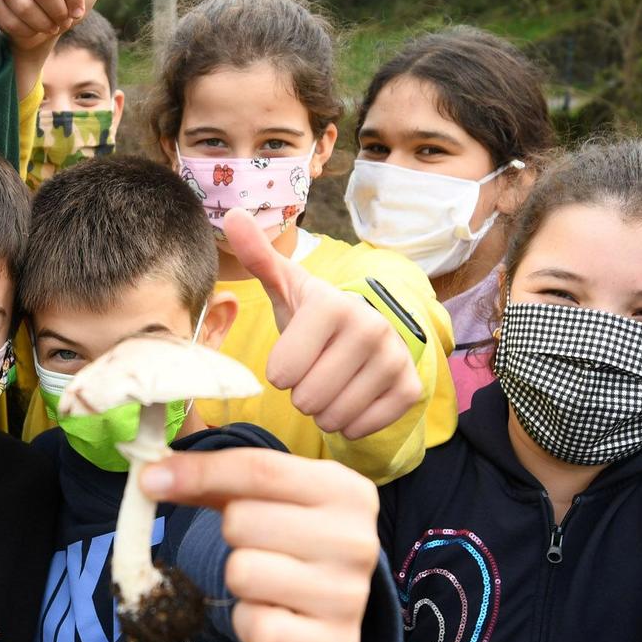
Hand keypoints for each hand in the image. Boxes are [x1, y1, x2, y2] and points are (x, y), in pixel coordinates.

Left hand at [141, 446, 379, 641]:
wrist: (337, 605)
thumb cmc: (292, 537)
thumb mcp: (266, 498)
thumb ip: (214, 481)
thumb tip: (152, 475)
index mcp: (345, 490)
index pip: (259, 469)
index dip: (198, 472)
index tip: (150, 480)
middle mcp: (357, 540)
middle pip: (242, 522)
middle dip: (232, 535)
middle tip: (258, 546)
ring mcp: (349, 595)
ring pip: (242, 573)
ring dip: (239, 580)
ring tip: (268, 581)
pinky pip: (254, 626)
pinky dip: (248, 621)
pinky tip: (274, 613)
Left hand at [223, 208, 422, 440]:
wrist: (365, 335)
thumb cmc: (314, 317)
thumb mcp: (286, 287)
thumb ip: (258, 256)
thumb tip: (232, 213)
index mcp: (333, 305)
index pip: (283, 370)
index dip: (279, 372)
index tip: (289, 358)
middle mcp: (372, 327)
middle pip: (307, 397)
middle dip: (301, 394)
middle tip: (311, 374)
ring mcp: (396, 358)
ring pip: (334, 415)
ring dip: (323, 410)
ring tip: (328, 387)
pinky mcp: (410, 388)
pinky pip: (363, 427)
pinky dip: (350, 423)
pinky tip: (351, 400)